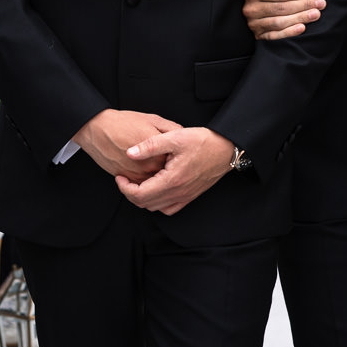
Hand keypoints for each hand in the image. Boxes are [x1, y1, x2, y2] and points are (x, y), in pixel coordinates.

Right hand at [76, 109, 182, 180]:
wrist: (98, 130)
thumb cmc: (124, 122)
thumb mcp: (152, 119)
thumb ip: (171, 128)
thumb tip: (185, 135)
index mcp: (159, 151)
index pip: (178, 159)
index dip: (179, 155)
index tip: (179, 151)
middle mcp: (150, 166)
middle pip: (168, 173)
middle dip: (171, 168)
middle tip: (170, 158)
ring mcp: (138, 175)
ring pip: (156, 183)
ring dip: (159, 177)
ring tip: (157, 164)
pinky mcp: (128, 179)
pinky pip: (143, 186)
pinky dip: (147, 181)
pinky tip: (147, 169)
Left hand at [117, 127, 235, 214]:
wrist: (226, 149)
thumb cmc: (203, 141)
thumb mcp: (175, 137)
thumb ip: (150, 146)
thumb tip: (129, 153)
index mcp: (171, 180)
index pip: (139, 195)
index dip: (124, 187)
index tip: (120, 176)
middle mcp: (178, 193)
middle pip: (145, 204)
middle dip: (130, 193)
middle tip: (125, 179)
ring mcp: (185, 197)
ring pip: (156, 208)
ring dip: (143, 198)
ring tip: (138, 182)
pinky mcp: (190, 196)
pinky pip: (169, 208)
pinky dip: (158, 203)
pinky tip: (155, 190)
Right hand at [241, 0, 323, 39]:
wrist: (263, 2)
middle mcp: (250, 8)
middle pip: (280, 8)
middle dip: (303, 6)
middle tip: (320, 4)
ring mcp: (253, 24)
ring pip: (279, 22)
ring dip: (300, 18)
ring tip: (315, 14)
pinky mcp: (259, 36)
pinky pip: (275, 36)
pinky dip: (289, 32)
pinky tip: (302, 27)